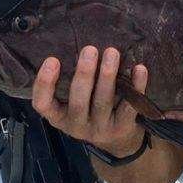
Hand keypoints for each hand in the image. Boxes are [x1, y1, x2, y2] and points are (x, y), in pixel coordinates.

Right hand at [31, 45, 147, 159]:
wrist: (116, 141)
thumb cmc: (89, 110)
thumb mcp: (72, 102)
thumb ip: (69, 82)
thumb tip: (73, 41)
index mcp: (58, 117)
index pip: (43, 104)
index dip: (44, 83)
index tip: (52, 59)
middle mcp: (76, 126)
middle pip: (78, 101)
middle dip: (84, 74)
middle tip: (90, 49)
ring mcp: (100, 129)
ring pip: (103, 101)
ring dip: (108, 76)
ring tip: (112, 52)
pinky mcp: (122, 128)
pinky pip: (129, 106)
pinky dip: (136, 86)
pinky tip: (139, 68)